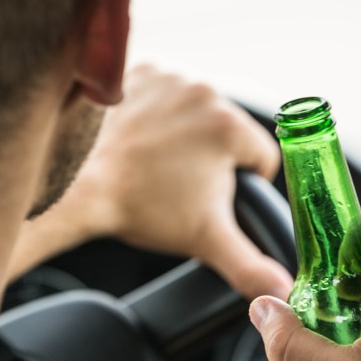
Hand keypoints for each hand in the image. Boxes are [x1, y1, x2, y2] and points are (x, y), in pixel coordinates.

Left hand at [66, 65, 292, 299]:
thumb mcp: (205, 241)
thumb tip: (282, 290)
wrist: (78, 184)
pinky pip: (165, 93)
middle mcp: (204, 91)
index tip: (210, 196)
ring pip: (196, 111)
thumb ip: (251, 267)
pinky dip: (157, 112)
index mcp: (229, 126)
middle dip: (212, 158)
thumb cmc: (140, 208)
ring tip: (159, 162)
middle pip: (228, 132)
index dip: (243, 185)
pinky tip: (141, 138)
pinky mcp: (139, 71)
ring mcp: (169, 77)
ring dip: (186, 134)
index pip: (262, 158)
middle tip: (180, 183)